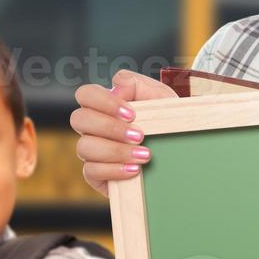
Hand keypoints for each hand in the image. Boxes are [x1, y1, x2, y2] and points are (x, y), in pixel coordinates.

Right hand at [69, 69, 177, 195]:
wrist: (179, 156)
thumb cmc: (167, 122)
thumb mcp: (160, 99)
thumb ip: (139, 85)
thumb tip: (116, 87)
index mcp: (104, 105)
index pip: (86, 94)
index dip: (103, 101)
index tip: (132, 114)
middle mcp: (92, 127)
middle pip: (78, 118)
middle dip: (110, 127)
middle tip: (140, 135)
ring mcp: (92, 151)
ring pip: (83, 146)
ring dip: (115, 150)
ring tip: (144, 155)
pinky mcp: (95, 174)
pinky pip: (90, 171)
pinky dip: (114, 170)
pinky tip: (134, 170)